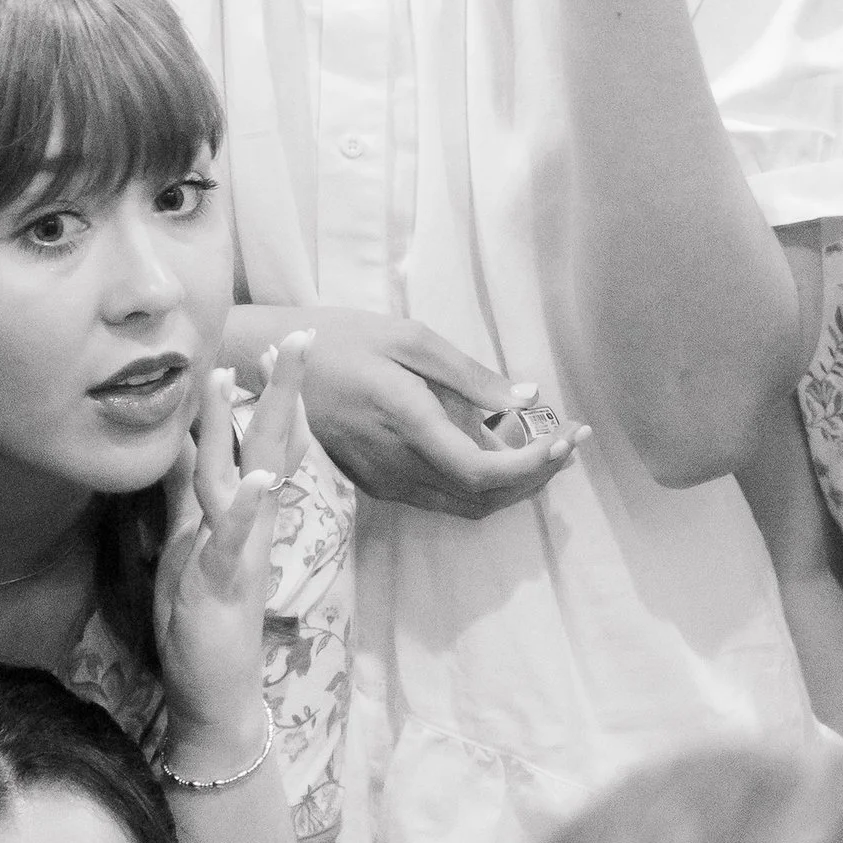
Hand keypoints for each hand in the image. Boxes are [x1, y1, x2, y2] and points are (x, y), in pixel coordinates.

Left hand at [150, 334, 310, 756]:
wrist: (216, 693)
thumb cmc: (201, 620)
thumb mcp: (185, 544)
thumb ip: (184, 494)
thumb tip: (181, 441)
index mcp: (241, 513)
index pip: (261, 442)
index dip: (270, 395)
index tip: (277, 346)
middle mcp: (249, 523)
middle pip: (267, 443)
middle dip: (281, 390)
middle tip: (298, 336)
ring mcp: (240, 548)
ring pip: (243, 475)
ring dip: (243, 425)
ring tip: (242, 375)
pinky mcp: (225, 579)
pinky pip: (235, 538)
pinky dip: (245, 506)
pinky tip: (255, 477)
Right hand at [290, 306, 587, 520]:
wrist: (272, 369)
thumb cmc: (341, 339)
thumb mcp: (408, 338)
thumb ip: (468, 374)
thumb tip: (526, 398)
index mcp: (406, 424)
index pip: (481, 472)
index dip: (530, 467)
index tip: (564, 439)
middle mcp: (397, 466)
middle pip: (482, 498)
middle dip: (535, 477)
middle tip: (571, 441)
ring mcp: (386, 482)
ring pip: (465, 505)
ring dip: (513, 486)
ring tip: (548, 447)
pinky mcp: (379, 485)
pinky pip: (443, 497)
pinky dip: (482, 484)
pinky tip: (500, 450)